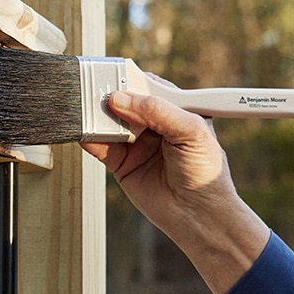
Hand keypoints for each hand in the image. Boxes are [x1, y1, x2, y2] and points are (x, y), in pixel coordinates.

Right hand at [82, 91, 269, 293]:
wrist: (199, 216)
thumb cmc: (207, 173)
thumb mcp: (191, 131)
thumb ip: (157, 111)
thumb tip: (121, 98)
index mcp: (175, 110)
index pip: (149, 87)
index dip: (132, 81)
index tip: (116, 77)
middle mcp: (154, 125)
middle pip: (126, 103)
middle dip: (111, 97)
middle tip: (99, 94)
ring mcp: (136, 145)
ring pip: (111, 123)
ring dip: (98, 116)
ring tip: (88, 110)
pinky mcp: (122, 165)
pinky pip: (101, 147)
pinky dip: (90, 139)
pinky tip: (86, 133)